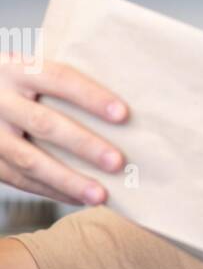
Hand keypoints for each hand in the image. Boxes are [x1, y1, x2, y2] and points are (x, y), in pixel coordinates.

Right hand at [0, 56, 127, 205]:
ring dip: (69, 180)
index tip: (123, 114)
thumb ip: (62, 84)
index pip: (58, 79)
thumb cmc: (18, 87)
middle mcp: (0, 100)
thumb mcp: (30, 72)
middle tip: (117, 162)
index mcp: (17, 69)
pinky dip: (52, 191)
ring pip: (30, 160)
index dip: (91, 97)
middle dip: (84, 145)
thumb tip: (121, 111)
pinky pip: (20, 180)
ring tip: (101, 196)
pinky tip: (79, 198)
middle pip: (45, 123)